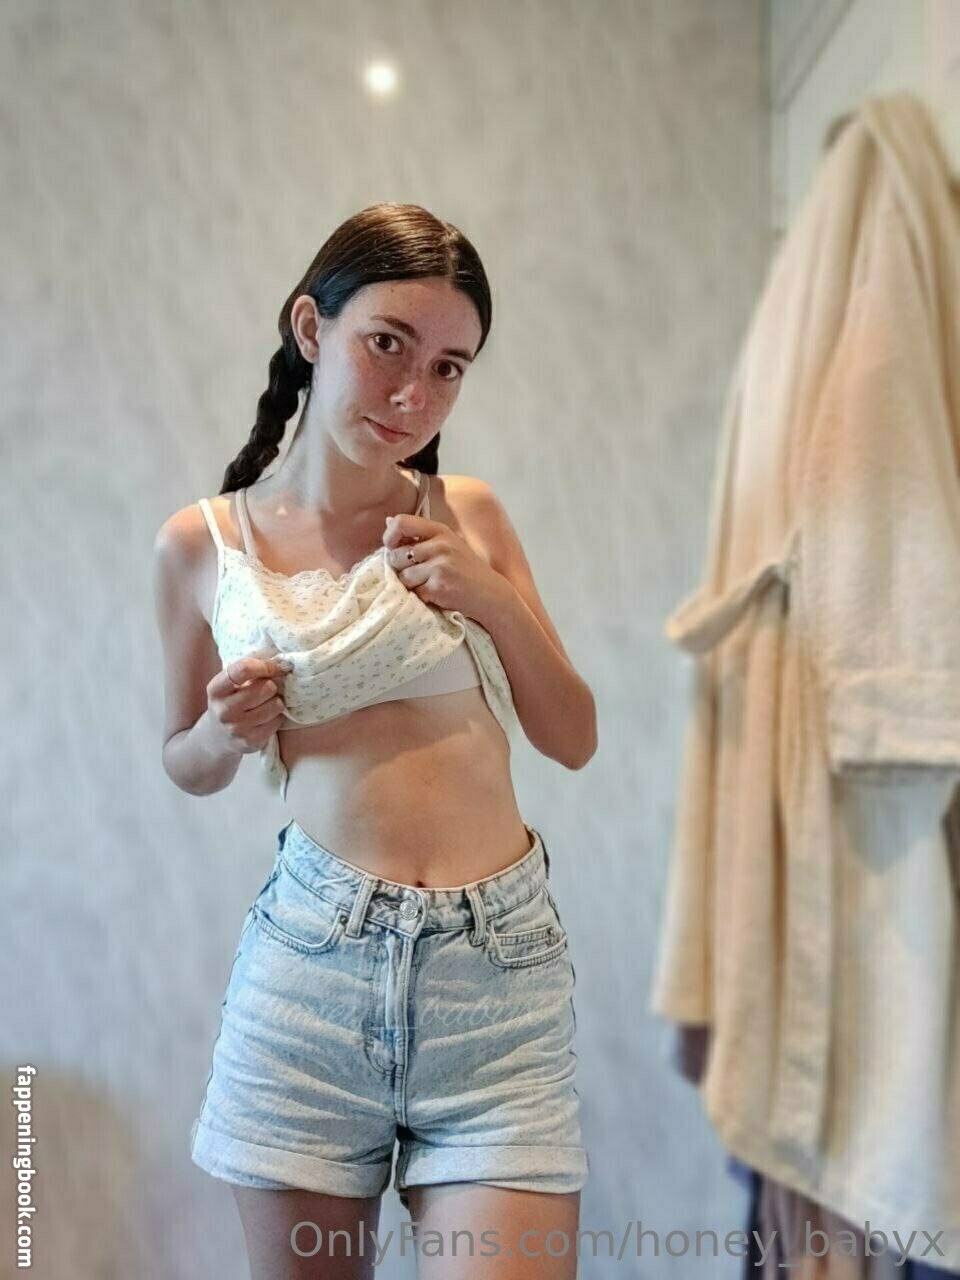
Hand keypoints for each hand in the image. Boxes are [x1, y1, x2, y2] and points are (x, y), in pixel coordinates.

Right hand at [205, 653, 290, 755]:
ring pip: (275, 705)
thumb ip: (246, 670)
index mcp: (216, 689)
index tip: (275, 667)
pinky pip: (277, 721)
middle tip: (268, 688)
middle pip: (265, 687)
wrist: (216, 737)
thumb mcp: (228, 684)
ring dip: (276, 701)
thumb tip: (279, 660)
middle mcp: (224, 710)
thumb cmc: (228, 701)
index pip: (244, 669)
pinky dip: (277, 716)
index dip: (265, 665)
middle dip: (271, 685)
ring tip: (266, 702)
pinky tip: (266, 716)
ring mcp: (238, 728)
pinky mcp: (251, 741)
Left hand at [382, 512, 507, 617]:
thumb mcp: (448, 543)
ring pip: (403, 576)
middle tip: (418, 574)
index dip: (390, 536)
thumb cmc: (466, 570)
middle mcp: (440, 545)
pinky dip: (421, 597)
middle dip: (400, 568)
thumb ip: (420, 535)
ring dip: (411, 585)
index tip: (393, 548)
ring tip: (429, 584)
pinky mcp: (439, 587)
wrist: (490, 594)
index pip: (401, 522)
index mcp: (440, 531)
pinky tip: (436, 594)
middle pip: (396, 555)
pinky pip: (414, 592)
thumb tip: (388, 522)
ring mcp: (440, 566)